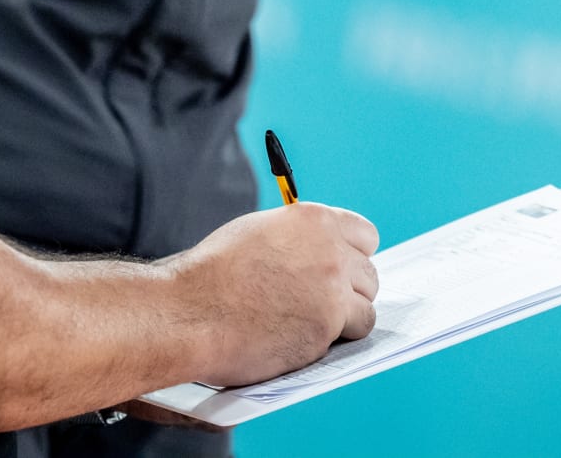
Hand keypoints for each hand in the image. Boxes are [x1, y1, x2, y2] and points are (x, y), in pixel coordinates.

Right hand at [172, 202, 379, 387]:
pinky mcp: (328, 328)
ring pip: (366, 308)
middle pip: (369, 274)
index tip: (345, 269)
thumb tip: (317, 251)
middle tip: (323, 302)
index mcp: (313, 220)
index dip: (354, 255)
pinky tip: (304, 337)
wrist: (191, 311)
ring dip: (346, 318)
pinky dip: (333, 340)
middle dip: (351, 290)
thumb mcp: (260, 232)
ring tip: (311, 323)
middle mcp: (331, 251)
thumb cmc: (214, 274)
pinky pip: (350, 335)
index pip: (365, 235)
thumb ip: (297, 238)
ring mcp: (333, 291)